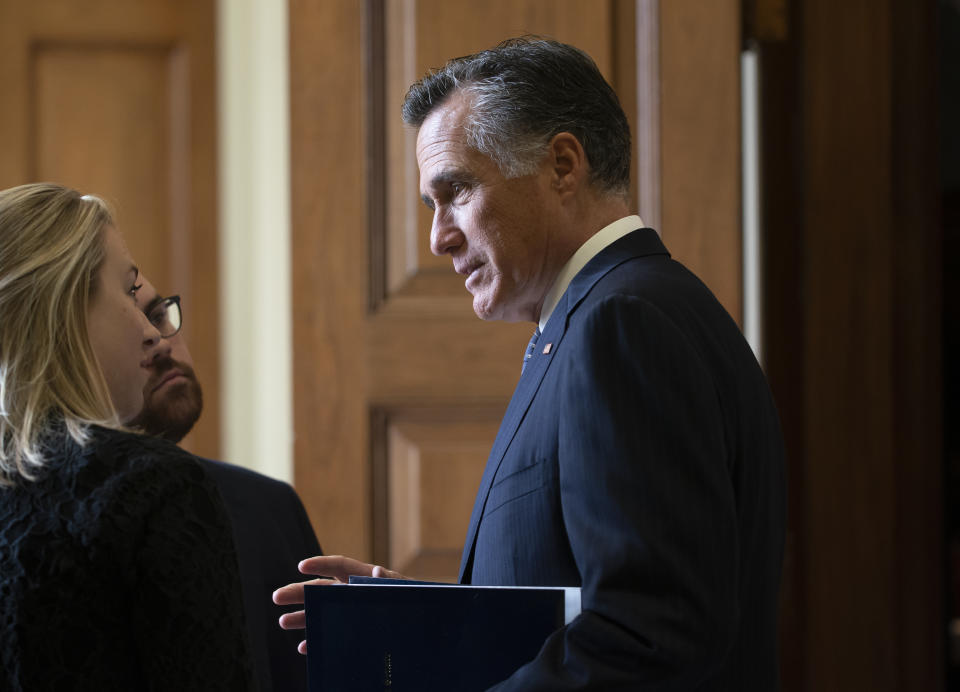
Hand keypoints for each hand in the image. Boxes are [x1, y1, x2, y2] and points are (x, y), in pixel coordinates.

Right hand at [272, 555, 406, 653]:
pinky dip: (317, 638)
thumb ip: (390, 581)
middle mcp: (354, 592)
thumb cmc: (419, 601)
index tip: (302, 565)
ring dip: (302, 617)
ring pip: (322, 611)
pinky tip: (304, 645)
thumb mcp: (406, 590)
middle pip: (322, 588)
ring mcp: (351, 611)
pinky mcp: (353, 630)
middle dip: (299, 592)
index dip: (321, 564)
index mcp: (366, 577)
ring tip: (283, 622)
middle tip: (277, 597)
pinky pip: (330, 632)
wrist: (429, 625)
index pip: (340, 566)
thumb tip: (375, 570)